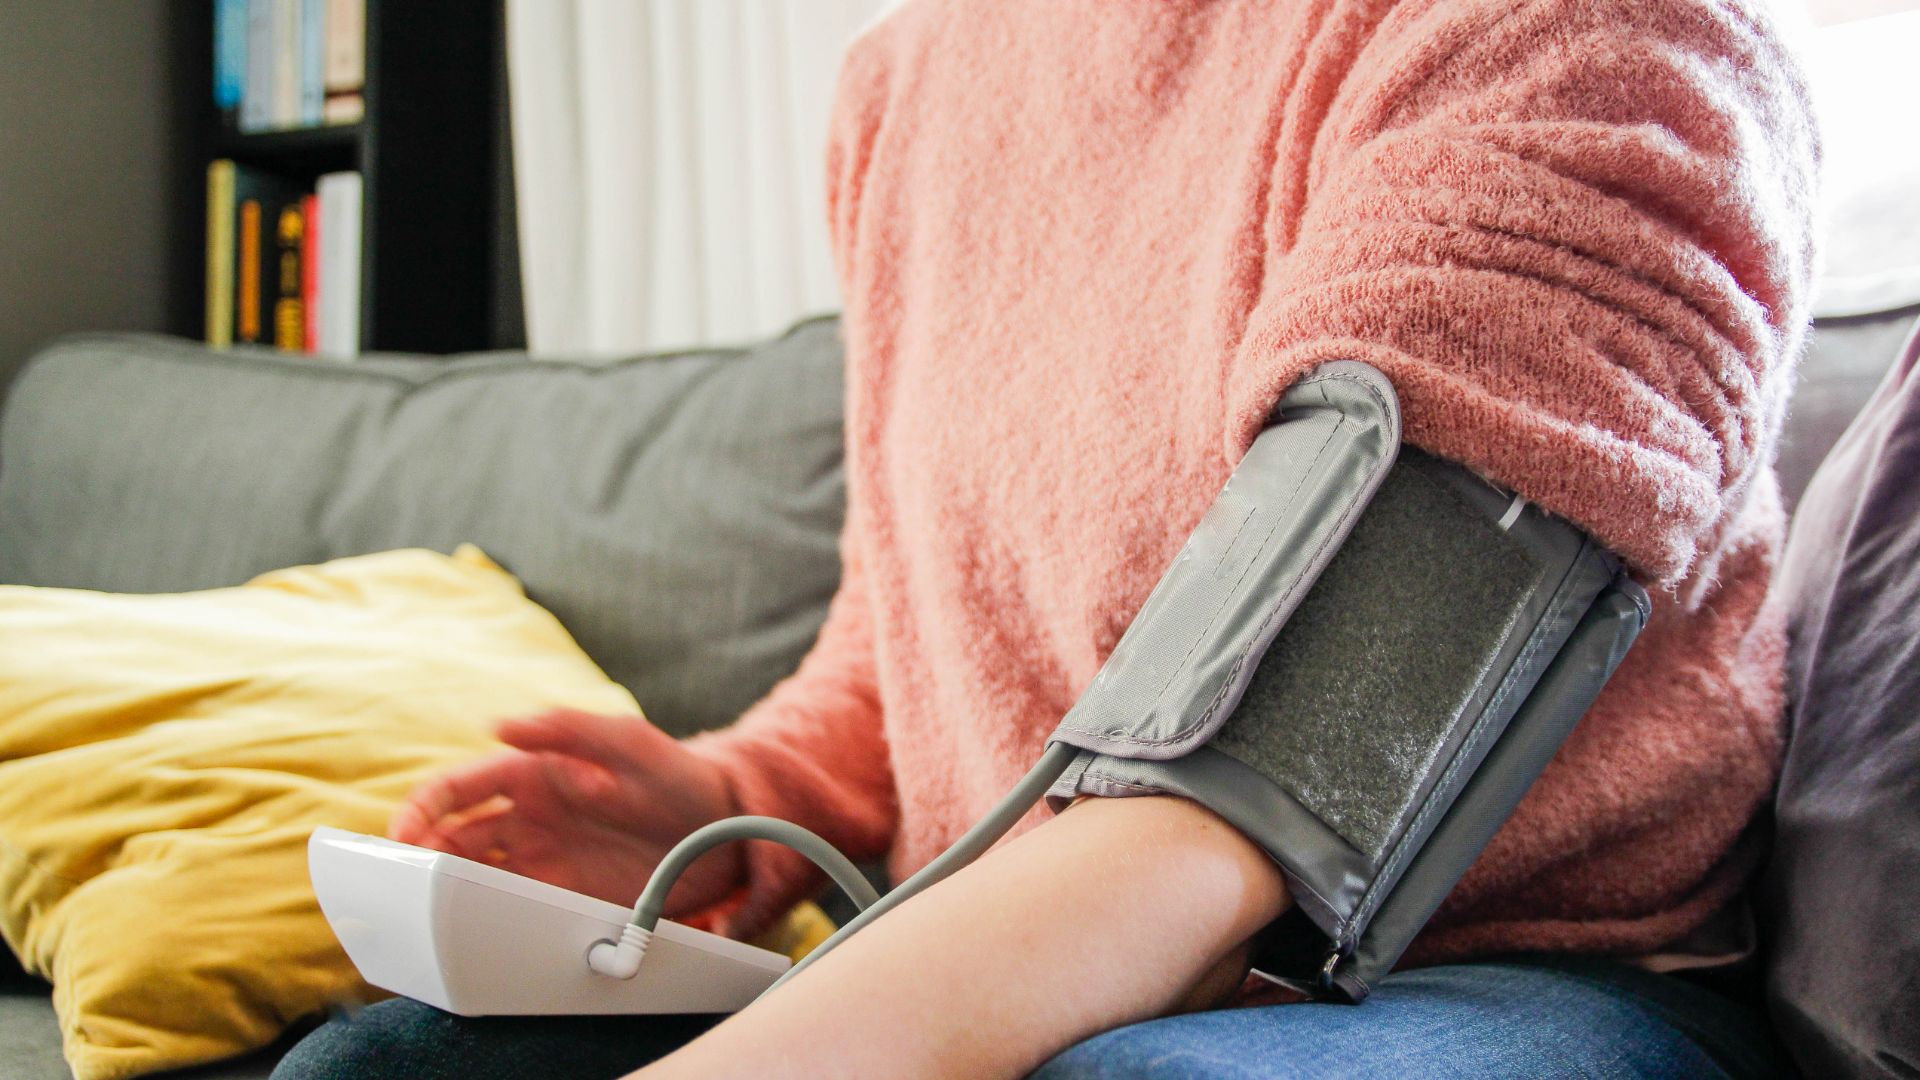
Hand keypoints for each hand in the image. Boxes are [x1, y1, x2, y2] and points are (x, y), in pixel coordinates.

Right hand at [390, 708, 743, 915]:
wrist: (724, 830)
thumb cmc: (677, 773)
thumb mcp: (629, 740)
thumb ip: (568, 728)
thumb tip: (499, 724)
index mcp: (531, 774)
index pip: (458, 789)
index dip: (422, 809)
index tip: (403, 835)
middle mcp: (528, 819)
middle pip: (452, 839)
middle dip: (422, 859)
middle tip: (409, 884)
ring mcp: (543, 861)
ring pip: (472, 877)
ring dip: (445, 892)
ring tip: (431, 911)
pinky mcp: (564, 898)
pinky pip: (511, 910)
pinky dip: (486, 920)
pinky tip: (475, 930)